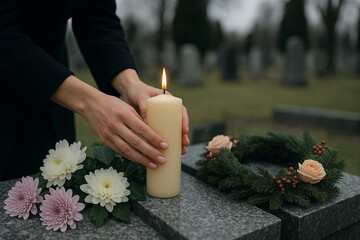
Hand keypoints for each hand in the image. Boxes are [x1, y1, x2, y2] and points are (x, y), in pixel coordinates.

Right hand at [51, 75, 169, 169]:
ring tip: (154, 165)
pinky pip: (120, 152)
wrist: (90, 104)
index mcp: (124, 114)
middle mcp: (116, 125)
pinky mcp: (105, 140)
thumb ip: (139, 119)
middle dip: (150, 153)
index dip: (154, 138)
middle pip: (136, 142)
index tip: (165, 145)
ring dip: (142, 159)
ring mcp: (109, 134)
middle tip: (163, 160)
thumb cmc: (113, 104)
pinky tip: (141, 161)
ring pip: (128, 150)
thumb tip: (154, 133)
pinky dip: (132, 157)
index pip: (142, 129)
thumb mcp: (127, 107)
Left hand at [112, 69, 189, 153]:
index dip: (184, 120)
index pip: (180, 110)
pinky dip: (165, 142)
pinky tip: (169, 151)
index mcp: (168, 100)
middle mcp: (167, 110)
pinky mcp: (155, 124)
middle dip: (183, 135)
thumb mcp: (141, 96)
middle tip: (185, 144)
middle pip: (178, 123)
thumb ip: (143, 107)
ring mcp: (162, 117)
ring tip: (181, 152)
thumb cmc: (136, 91)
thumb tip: (146, 123)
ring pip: (172, 130)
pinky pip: (162, 133)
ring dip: (177, 141)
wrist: (128, 92)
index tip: (184, 130)